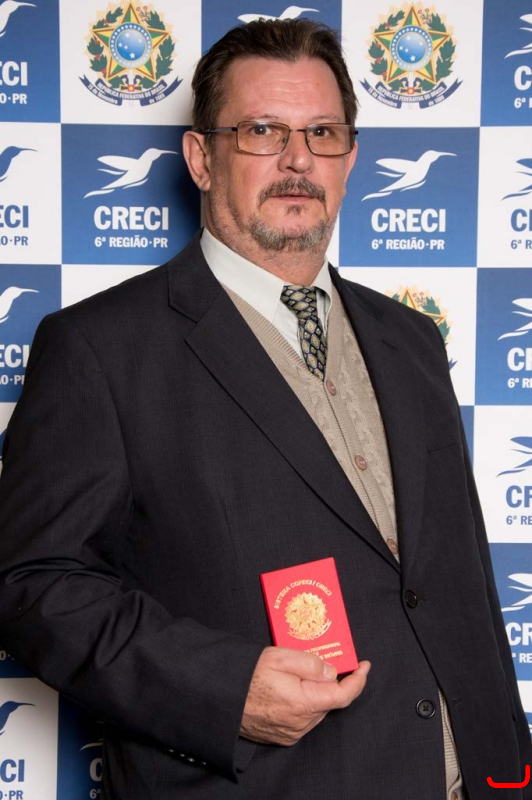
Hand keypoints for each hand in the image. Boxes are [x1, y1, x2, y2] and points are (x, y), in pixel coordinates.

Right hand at [240, 646, 370, 745]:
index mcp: (303, 703)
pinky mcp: (282, 736)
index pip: (342, 695)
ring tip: (293, 674)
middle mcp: (300, 723)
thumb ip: (311, 663)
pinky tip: (286, 689)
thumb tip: (331, 672)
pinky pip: (303, 718)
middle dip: (327, 681)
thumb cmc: (247, 675)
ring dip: (313, 691)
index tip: (364, 666)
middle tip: (313, 661)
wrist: (221, 698)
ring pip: (315, 709)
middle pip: (328, 700)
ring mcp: (291, 733)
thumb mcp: (280, 656)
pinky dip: (302, 702)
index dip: (358, 680)